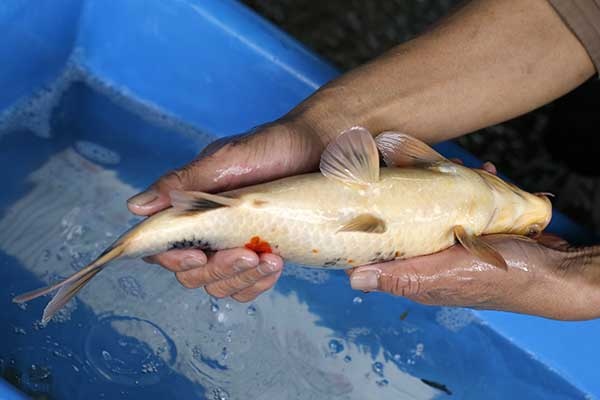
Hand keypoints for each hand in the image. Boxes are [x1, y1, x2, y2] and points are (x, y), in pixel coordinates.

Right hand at [127, 120, 323, 301]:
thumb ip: (184, 182)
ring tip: (269, 259)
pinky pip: (249, 284)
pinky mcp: (262, 254)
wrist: (318, 147)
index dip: (174, 259)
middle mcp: (208, 231)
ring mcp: (235, 245)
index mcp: (191, 208)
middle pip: (193, 274)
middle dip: (218, 270)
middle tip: (247, 253)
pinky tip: (275, 266)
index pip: (164, 247)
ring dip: (241, 279)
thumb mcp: (226, 160)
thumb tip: (135, 206)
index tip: (197, 254)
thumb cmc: (270, 146)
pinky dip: (258, 282)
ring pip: (221, 284)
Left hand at [347, 162, 599, 320]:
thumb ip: (404, 277)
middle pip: (406, 220)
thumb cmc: (501, 278)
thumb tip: (354, 280)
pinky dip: (473, 185)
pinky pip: (465, 202)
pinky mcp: (475, 229)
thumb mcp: (446, 275)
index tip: (365, 192)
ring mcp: (453, 242)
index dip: (369, 223)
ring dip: (444, 183)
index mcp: (416, 274)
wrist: (555, 272)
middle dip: (409, 193)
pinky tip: (485, 172)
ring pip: (435, 206)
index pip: (379, 248)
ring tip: (459, 165)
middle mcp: (430, 257)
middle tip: (417, 166)